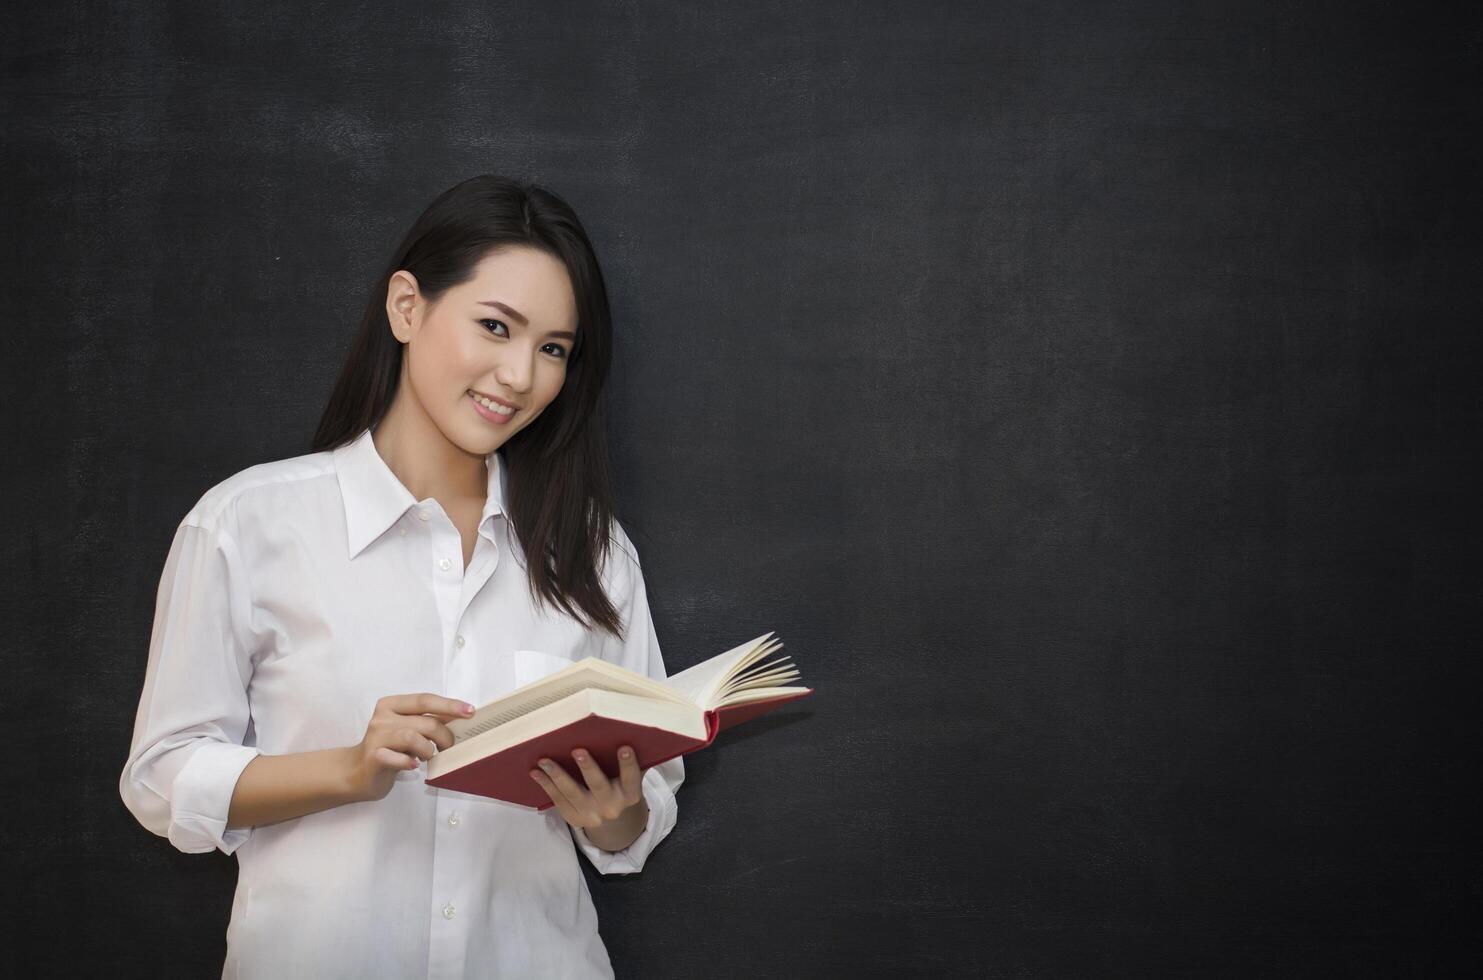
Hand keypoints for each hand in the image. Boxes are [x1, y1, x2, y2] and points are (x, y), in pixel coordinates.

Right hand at [343, 693, 471, 801]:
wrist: (357, 772)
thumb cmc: (389, 749)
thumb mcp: (407, 730)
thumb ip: (426, 721)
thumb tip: (459, 717)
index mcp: (391, 704)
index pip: (425, 700)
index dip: (449, 705)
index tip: (470, 711)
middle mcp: (382, 717)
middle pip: (425, 722)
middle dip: (444, 736)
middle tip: (448, 747)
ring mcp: (375, 737)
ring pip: (413, 738)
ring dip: (428, 750)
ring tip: (428, 757)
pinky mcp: (373, 757)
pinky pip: (397, 757)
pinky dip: (409, 762)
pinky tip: (413, 765)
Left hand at [529, 745, 645, 833]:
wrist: (608, 817)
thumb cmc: (618, 784)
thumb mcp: (627, 777)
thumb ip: (628, 762)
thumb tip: (624, 731)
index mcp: (629, 794)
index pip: (631, 778)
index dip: (628, 764)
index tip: (624, 747)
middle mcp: (612, 806)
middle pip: (599, 785)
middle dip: (588, 768)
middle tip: (577, 751)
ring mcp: (592, 814)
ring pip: (573, 793)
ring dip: (557, 775)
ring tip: (544, 761)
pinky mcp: (574, 818)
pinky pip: (558, 799)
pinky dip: (546, 785)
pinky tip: (536, 772)